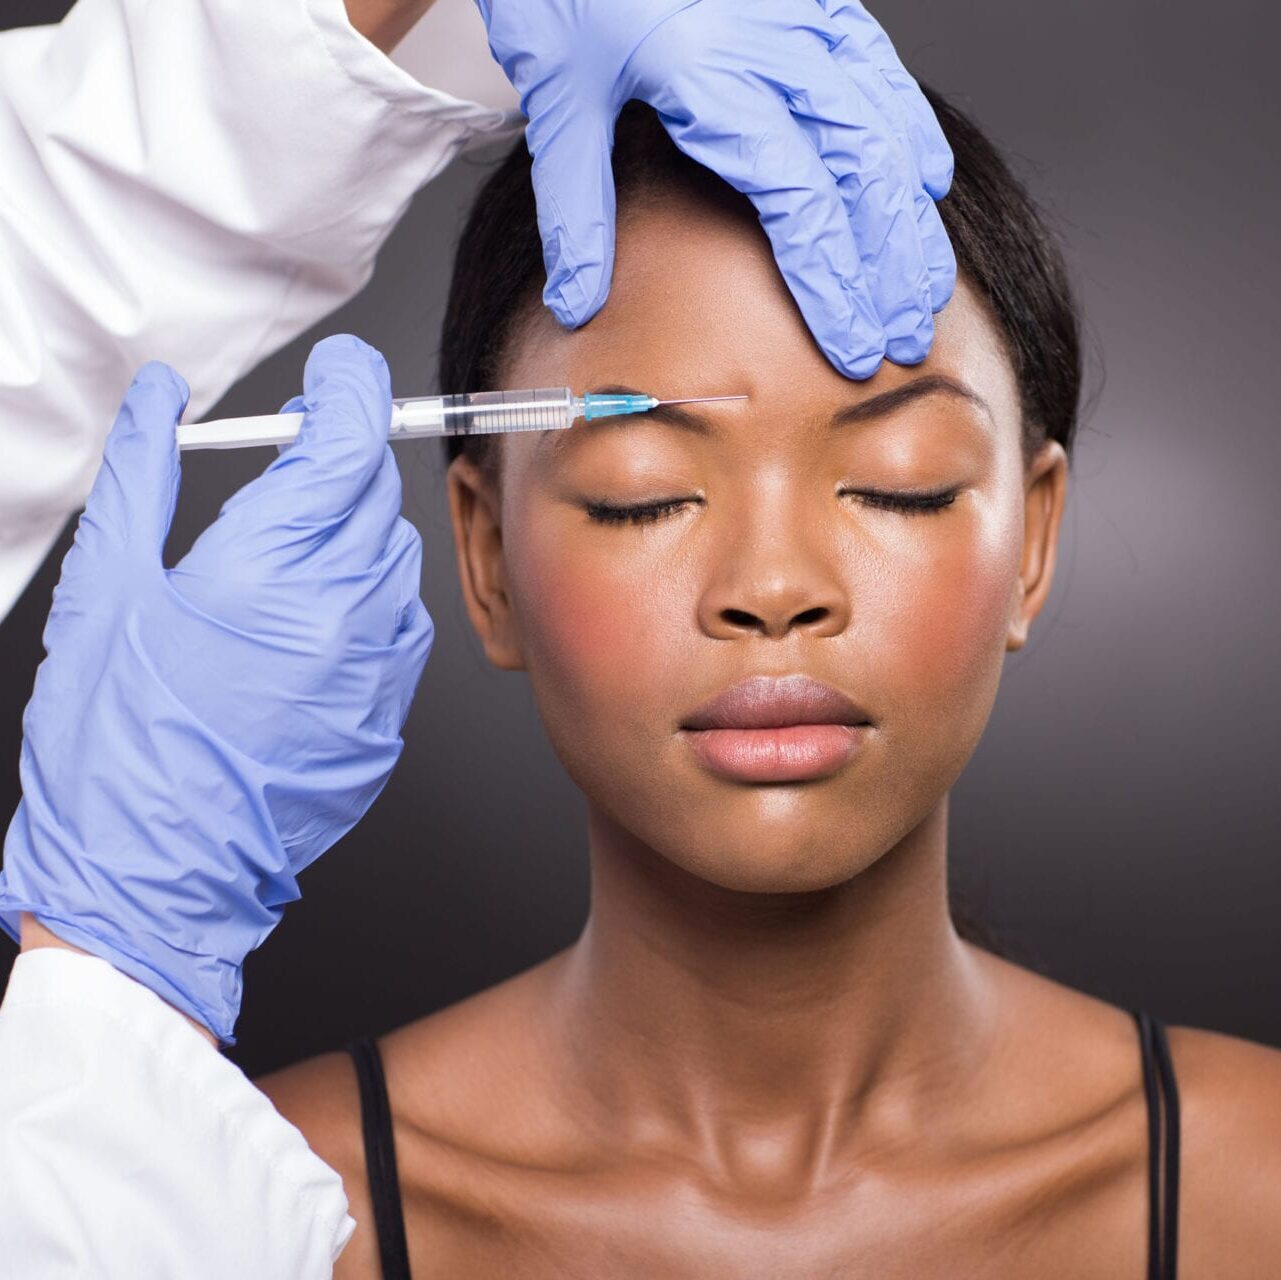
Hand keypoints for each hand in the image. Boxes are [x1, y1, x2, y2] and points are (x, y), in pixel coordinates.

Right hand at [0, 335, 432, 1044]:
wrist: (151, 873)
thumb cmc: (116, 744)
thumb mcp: (107, 590)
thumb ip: (142, 474)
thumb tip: (159, 400)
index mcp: (270, 570)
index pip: (350, 440)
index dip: (351, 389)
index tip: (339, 373)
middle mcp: (343, 614)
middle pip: (375, 493)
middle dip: (339, 460)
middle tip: (288, 464)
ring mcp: (375, 671)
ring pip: (393, 558)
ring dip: (350, 534)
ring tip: (279, 563)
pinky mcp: (387, 714)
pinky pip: (398, 626)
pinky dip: (364, 602)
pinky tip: (303, 628)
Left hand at [474, 0, 955, 377]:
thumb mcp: (557, 95)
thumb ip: (575, 209)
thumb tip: (576, 304)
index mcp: (713, 72)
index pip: (799, 202)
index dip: (833, 285)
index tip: (853, 348)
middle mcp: (775, 41)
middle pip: (863, 170)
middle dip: (891, 265)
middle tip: (904, 338)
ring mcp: (804, 12)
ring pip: (885, 123)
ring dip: (912, 214)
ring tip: (926, 285)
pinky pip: (882, 68)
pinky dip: (911, 130)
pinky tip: (926, 182)